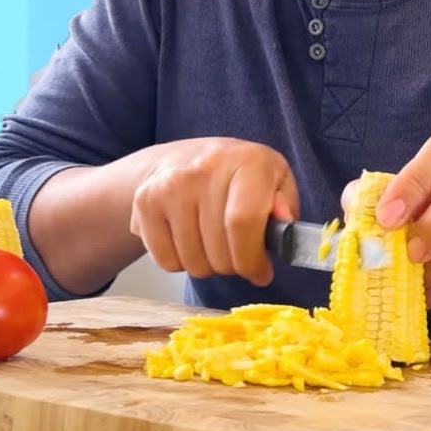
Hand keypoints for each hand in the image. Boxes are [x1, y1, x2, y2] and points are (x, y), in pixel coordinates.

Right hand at [129, 137, 298, 286]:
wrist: (183, 159)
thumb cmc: (238, 176)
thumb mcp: (276, 181)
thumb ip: (286, 206)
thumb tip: (284, 226)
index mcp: (247, 162)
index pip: (244, 223)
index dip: (252, 259)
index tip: (259, 272)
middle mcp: (205, 169)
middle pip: (219, 252)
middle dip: (233, 266)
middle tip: (236, 254)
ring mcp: (170, 185)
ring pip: (193, 262)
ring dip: (207, 265)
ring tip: (212, 242)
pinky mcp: (145, 203)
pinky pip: (166, 261)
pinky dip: (180, 263)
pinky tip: (188, 240)